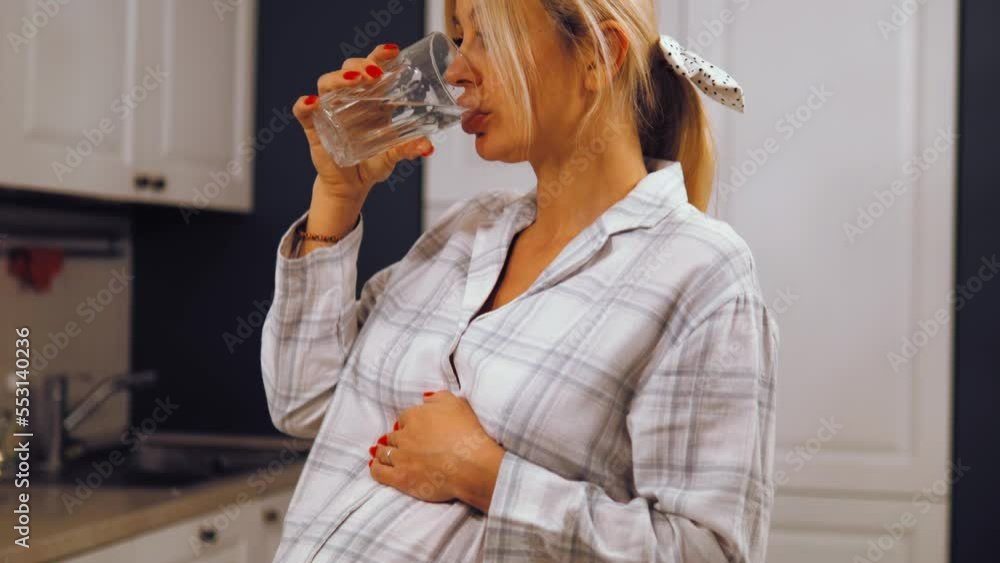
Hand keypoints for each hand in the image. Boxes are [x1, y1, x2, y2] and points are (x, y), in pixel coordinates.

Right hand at [292, 43, 433, 204]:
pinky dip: (304, 105)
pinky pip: (304, 112)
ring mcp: (329, 112)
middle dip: (361, 64)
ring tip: (354, 81)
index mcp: (371, 100)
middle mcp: (349, 100)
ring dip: (339, 78)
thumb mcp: (392, 156)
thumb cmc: (372, 164)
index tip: (393, 51)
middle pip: (350, 69)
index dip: (380, 56)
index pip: (373, 69)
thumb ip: (407, 150)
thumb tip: (427, 147)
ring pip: (327, 84)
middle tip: (375, 73)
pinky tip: (312, 103)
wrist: (351, 187)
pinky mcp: (314, 128)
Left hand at [368, 391, 505, 512]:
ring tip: (381, 453)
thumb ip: (439, 397)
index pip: (405, 418)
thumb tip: (425, 398)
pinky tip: (376, 466)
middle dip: (396, 439)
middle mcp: (405, 435)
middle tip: (400, 443)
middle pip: (393, 435)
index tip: (413, 429)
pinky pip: (380, 471)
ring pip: (384, 452)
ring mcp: (401, 457)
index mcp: (416, 416)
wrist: (471, 464)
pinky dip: (376, 468)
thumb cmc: (468, 433)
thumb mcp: (457, 404)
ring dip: (383, 452)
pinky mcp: (401, 477)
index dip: (409, 423)